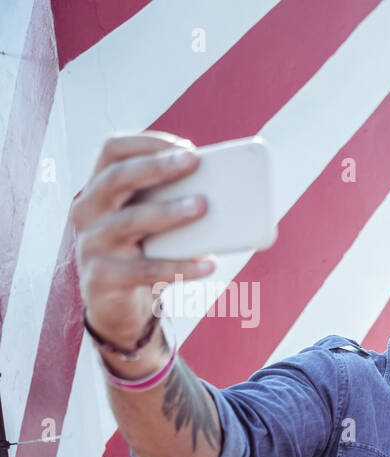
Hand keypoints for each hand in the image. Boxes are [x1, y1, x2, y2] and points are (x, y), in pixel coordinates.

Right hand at [71, 132, 213, 362]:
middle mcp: (87, 211)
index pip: (112, 151)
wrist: (118, 309)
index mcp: (99, 189)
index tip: (187, 147)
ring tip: (203, 206)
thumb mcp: (153, 225)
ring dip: (169, 211)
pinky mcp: (102, 278)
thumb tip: (229, 191)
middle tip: (194, 162)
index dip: (147, 143)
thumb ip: (173, 202)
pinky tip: (208, 263)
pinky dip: (180, 266)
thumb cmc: (144, 254)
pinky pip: (145, 270)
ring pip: (130, 221)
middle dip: (157, 166)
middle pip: (117, 178)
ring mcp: (90, 245)